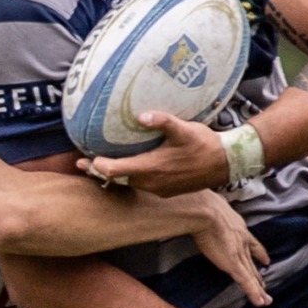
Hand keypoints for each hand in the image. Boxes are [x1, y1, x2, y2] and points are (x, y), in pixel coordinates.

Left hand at [78, 112, 231, 195]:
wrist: (226, 164)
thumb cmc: (204, 145)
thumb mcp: (184, 129)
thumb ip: (162, 121)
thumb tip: (141, 115)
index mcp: (151, 169)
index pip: (114, 171)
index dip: (95, 166)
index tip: (82, 159)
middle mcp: (151, 183)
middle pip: (117, 180)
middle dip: (101, 171)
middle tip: (84, 162)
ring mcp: (159, 190)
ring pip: (129, 185)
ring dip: (116, 176)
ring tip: (103, 163)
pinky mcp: (166, 191)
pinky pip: (142, 186)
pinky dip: (130, 179)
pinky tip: (130, 168)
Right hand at [181, 191, 270, 306]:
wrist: (204, 210)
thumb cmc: (202, 205)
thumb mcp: (210, 207)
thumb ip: (207, 212)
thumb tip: (195, 210)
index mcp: (238, 228)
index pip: (251, 244)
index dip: (259, 253)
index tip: (265, 260)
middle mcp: (242, 241)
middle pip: (252, 262)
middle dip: (258, 274)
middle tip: (265, 285)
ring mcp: (239, 253)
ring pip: (251, 275)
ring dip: (259, 288)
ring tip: (266, 298)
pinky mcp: (233, 264)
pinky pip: (246, 282)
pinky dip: (254, 293)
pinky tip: (261, 303)